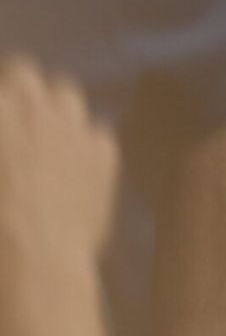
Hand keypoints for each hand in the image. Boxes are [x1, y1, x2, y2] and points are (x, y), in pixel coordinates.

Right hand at [0, 56, 118, 293]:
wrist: (31, 262)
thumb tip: (6, 150)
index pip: (3, 75)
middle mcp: (32, 106)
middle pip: (25, 73)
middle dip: (15, 89)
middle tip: (8, 120)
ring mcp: (74, 126)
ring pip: (65, 95)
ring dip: (51, 108)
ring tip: (41, 135)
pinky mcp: (105, 151)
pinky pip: (95, 132)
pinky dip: (83, 143)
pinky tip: (73, 167)